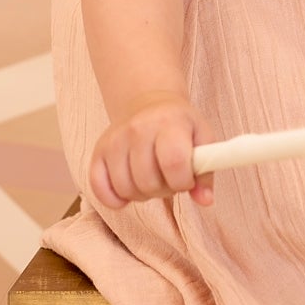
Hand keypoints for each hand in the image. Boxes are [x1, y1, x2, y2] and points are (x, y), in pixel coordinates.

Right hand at [90, 90, 215, 210]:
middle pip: (148, 181)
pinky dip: (114, 199)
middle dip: (164, 190)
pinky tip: (127, 191)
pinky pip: (99, 188)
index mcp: (169, 123)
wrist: (148, 104)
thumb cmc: (180, 126)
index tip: (186, 180)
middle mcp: (138, 129)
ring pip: (125, 189)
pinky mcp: (98, 152)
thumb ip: (206, 170)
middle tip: (168, 178)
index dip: (183, 182)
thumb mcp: (202, 138)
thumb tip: (204, 200)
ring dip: (141, 195)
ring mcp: (115, 140)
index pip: (174, 163)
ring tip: (151, 179)